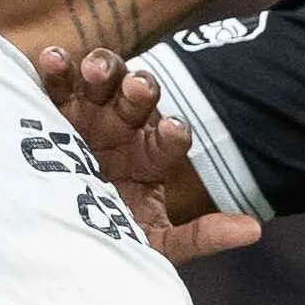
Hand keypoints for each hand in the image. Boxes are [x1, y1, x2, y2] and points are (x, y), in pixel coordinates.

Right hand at [34, 46, 254, 262]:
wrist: (51, 243)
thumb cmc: (105, 241)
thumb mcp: (151, 245)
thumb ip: (199, 236)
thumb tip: (253, 230)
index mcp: (150, 156)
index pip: (170, 138)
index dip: (172, 133)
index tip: (172, 132)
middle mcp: (123, 128)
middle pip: (139, 98)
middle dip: (142, 90)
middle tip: (139, 88)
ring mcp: (88, 112)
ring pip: (103, 78)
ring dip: (103, 68)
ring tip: (94, 72)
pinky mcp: (52, 106)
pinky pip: (57, 80)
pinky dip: (56, 66)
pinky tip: (51, 60)